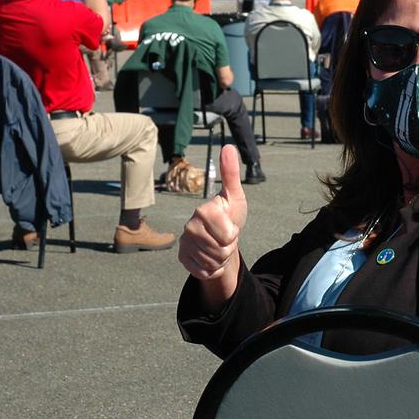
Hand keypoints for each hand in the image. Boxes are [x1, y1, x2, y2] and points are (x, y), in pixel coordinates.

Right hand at [178, 145, 247, 282]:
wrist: (221, 240)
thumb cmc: (229, 216)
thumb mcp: (235, 196)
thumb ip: (230, 173)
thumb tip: (228, 146)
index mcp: (203, 211)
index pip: (227, 233)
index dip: (233, 233)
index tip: (230, 226)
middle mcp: (189, 226)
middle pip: (221, 249)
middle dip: (229, 247)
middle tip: (225, 237)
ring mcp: (184, 244)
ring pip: (214, 262)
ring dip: (222, 257)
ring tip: (218, 246)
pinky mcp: (183, 259)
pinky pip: (205, 272)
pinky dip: (213, 268)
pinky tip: (210, 257)